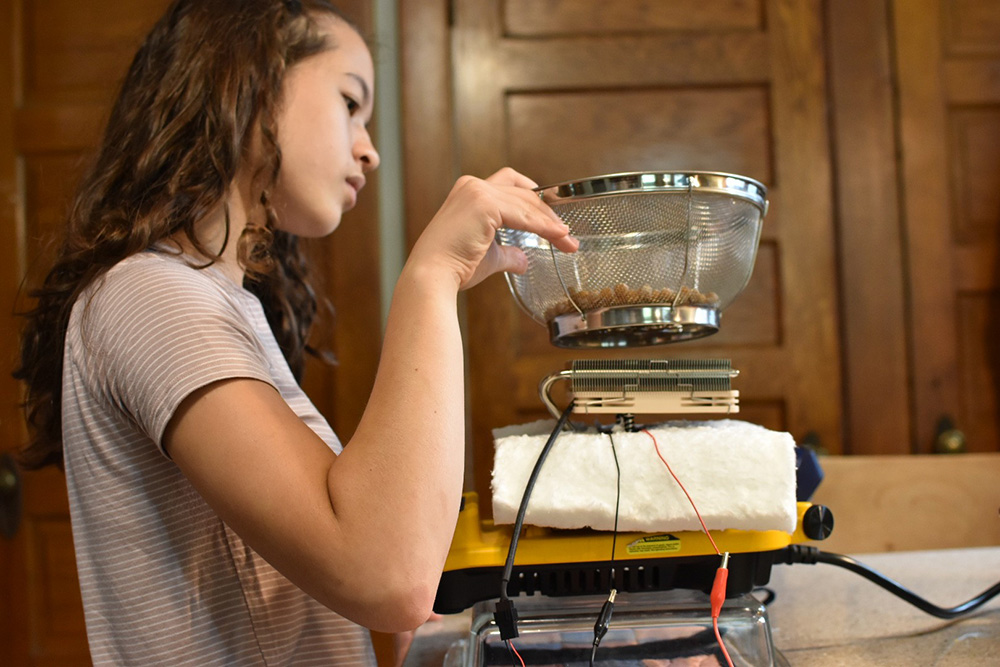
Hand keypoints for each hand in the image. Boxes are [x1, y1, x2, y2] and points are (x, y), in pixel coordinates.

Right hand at [408, 167, 578, 289]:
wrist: (433, 276)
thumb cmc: (453, 268)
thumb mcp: (487, 256)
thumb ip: (507, 253)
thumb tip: (523, 260)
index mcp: (469, 192)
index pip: (511, 189)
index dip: (535, 202)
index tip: (553, 220)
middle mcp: (472, 186)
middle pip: (523, 192)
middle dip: (548, 213)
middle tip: (566, 234)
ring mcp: (477, 192)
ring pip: (526, 203)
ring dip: (550, 222)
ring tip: (567, 240)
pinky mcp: (484, 204)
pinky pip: (524, 215)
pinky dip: (544, 227)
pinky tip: (558, 236)